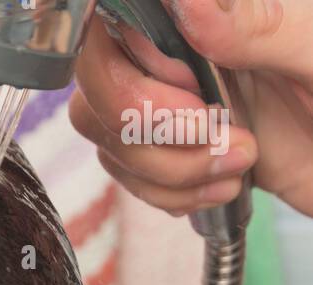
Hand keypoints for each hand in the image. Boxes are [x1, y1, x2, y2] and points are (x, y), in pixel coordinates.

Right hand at [70, 0, 312, 217]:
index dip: (130, 61)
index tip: (186, 84)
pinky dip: (174, 194)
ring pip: (109, 136)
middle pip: (98, 82)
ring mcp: (177, 100)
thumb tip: (188, 5)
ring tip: (237, 162)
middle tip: (213, 131)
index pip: (117, 17)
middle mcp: (182, 46)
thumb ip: (256, 24)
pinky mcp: (180, 151)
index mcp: (213, 8)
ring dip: (165, 169)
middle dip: (147, 125)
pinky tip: (228, 183)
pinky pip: (133, 177)